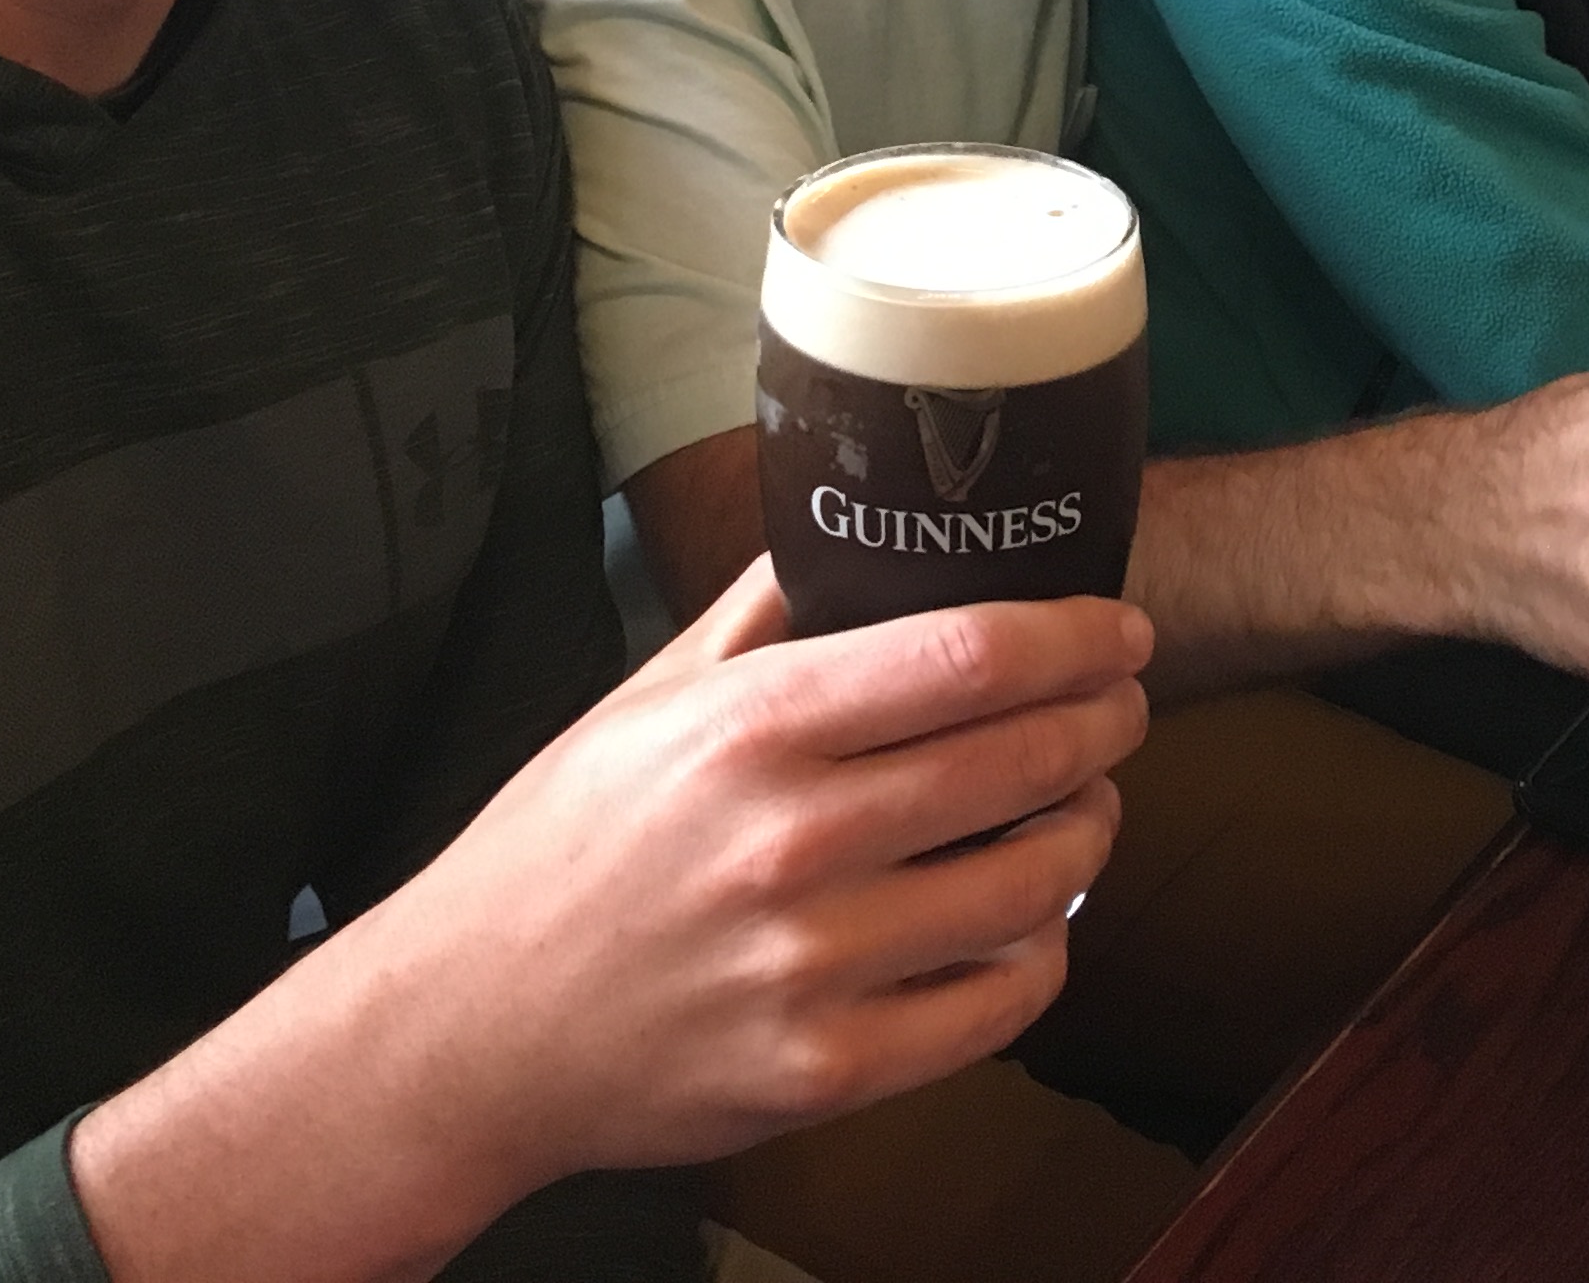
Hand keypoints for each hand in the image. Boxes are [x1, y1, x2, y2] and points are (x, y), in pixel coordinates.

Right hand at [75, 561, 1151, 1277]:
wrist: (467, 1031)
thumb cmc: (560, 853)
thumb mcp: (644, 701)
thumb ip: (761, 611)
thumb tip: (855, 519)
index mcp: (749, 729)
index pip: (966, 657)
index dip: (1073, 637)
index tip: (1120, 628)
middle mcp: (788, 841)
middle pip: (1019, 760)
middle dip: (1104, 723)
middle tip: (1122, 707)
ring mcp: (811, 965)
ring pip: (1031, 886)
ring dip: (1088, 834)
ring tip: (1086, 809)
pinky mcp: (825, 1069)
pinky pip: (996, 1005)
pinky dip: (1039, 957)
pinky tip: (1029, 925)